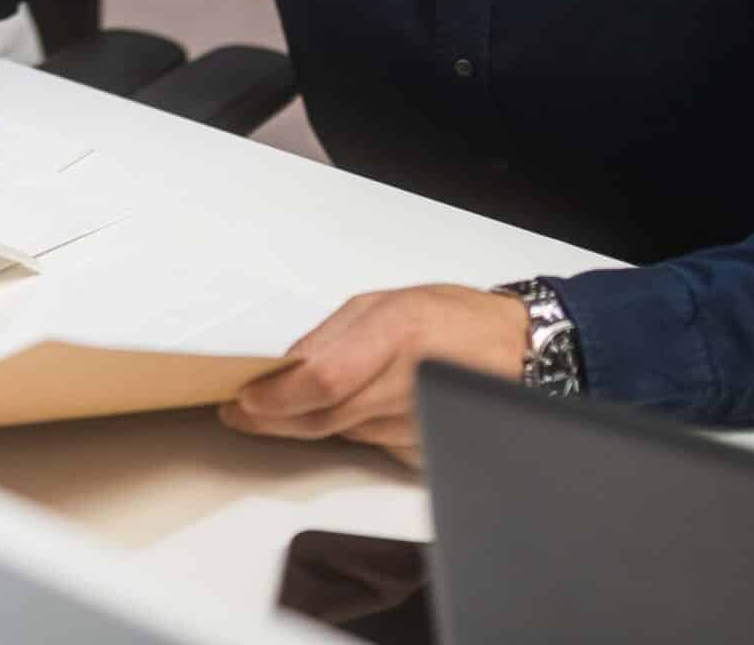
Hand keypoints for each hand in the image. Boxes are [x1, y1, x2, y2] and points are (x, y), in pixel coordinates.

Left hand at [219, 284, 532, 468]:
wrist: (514, 353)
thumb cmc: (452, 319)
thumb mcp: (385, 304)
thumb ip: (333, 336)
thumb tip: (285, 369)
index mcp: (397, 333)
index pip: (322, 378)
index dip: (278, 396)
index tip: (244, 399)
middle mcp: (407, 382)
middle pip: (322, 417)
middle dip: (272, 418)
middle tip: (239, 412)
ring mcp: (416, 422)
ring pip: (337, 435)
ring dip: (301, 425)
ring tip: (274, 409)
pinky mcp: (421, 449)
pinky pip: (363, 444)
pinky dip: (341, 431)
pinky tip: (335, 414)